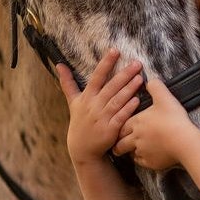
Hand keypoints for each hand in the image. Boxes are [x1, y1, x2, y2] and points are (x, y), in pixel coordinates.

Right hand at [57, 50, 142, 164]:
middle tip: (137, 63)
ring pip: (117, 101)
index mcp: (87, 97)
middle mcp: (94, 106)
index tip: (115, 50)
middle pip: (110, 87)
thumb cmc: (80, 121)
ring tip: (140, 78)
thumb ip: (68, 83)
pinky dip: (127, 109)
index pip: (97, 76)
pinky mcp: (110, 130)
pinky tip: (137, 100)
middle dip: (124, 74)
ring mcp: (102, 118)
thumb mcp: (73, 102)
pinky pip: (120, 117)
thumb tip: (59, 64)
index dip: (106, 63)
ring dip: (128, 89)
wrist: (82, 149)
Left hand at [114, 78, 199, 169]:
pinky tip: (145, 157)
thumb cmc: (174, 119)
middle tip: (118, 144)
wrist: (184, 141)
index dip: (120, 127)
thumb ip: (156, 87)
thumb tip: (150, 81)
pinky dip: (142, 160)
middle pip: (121, 143)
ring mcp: (142, 151)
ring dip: (130, 152)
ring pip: (130, 154)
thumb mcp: (165, 98)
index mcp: (136, 122)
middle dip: (118, 143)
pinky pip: (141, 162)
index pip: (122, 126)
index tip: (119, 129)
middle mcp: (136, 138)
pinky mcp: (150, 163)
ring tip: (130, 151)